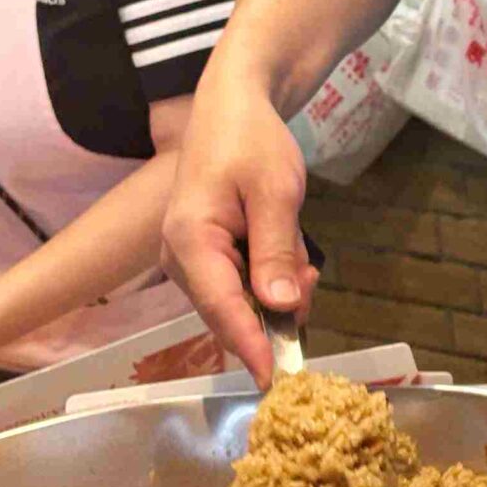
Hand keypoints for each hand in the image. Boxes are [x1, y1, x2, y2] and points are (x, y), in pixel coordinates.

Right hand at [162, 70, 314, 388]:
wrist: (233, 107)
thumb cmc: (252, 142)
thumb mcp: (275, 192)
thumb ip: (276, 251)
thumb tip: (280, 306)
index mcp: (189, 241)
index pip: (221, 308)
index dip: (250, 345)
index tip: (274, 380)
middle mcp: (178, 258)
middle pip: (230, 312)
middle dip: (275, 309)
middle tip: (309, 277)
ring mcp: (187, 259)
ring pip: (238, 302)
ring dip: (276, 290)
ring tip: (297, 253)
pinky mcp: (202, 257)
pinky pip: (238, 286)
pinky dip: (268, 279)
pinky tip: (286, 253)